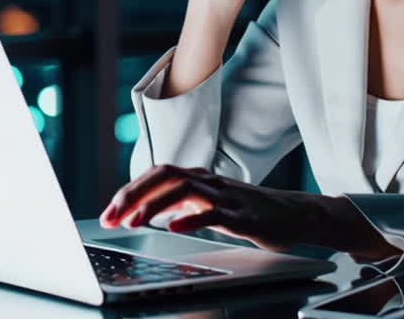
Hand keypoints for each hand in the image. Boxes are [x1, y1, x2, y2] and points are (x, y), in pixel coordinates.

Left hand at [98, 164, 318, 251]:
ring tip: (134, 222)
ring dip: (153, 204)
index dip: (130, 191)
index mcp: (199, 178)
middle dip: (132, 195)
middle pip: (164, 176)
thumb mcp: (210, 204)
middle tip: (110, 217)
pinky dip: (190, 218)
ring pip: (184, 189)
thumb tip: (153, 208)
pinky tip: (172, 227)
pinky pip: (213, 213)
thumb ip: (183, 202)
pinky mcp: (242, 214)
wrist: (295, 215)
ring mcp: (225, 196)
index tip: (109, 213)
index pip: (156, 175)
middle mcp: (208, 182)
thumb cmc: (251, 211)